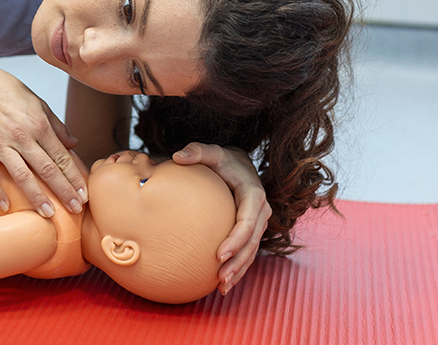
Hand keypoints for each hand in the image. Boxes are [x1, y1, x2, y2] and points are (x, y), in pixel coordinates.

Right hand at [0, 71, 85, 217]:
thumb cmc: (9, 93)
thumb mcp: (39, 104)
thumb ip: (57, 126)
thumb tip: (74, 144)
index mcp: (39, 125)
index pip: (61, 157)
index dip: (74, 177)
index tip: (83, 194)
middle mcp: (22, 137)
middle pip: (47, 169)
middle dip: (63, 191)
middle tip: (75, 209)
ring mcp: (0, 145)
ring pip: (21, 175)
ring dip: (36, 196)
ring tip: (48, 213)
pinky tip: (4, 206)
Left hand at [173, 142, 271, 294]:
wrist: (239, 165)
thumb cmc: (222, 160)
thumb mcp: (212, 152)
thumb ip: (196, 151)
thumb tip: (177, 156)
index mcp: (254, 195)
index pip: (247, 223)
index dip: (235, 241)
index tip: (218, 255)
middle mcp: (261, 212)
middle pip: (251, 243)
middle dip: (237, 263)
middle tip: (220, 278)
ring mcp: (258, 224)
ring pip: (251, 252)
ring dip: (239, 271)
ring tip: (222, 287)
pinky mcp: (252, 232)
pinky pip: (247, 253)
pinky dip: (238, 268)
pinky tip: (224, 284)